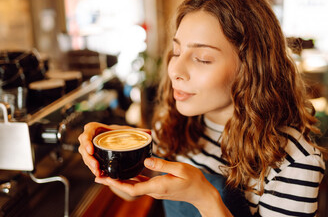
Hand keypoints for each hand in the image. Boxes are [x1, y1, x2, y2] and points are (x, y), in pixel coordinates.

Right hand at [77, 122, 150, 176]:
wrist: (117, 140)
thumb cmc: (120, 134)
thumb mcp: (128, 131)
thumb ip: (137, 132)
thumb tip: (149, 132)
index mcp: (97, 128)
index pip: (88, 131)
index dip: (86, 140)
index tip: (91, 149)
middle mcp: (91, 137)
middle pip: (83, 146)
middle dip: (88, 158)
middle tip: (96, 166)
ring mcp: (89, 148)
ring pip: (85, 156)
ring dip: (90, 165)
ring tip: (98, 173)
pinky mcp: (91, 156)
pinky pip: (89, 162)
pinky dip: (93, 169)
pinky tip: (99, 175)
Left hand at [95, 158, 230, 215]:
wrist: (202, 193)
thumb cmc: (194, 180)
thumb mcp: (181, 169)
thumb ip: (163, 165)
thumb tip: (146, 160)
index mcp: (158, 186)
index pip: (133, 188)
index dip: (117, 184)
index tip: (105, 178)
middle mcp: (154, 190)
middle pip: (129, 188)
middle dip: (113, 183)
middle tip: (99, 176)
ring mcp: (156, 190)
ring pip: (134, 187)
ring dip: (120, 182)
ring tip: (109, 174)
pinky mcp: (159, 188)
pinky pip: (141, 184)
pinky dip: (131, 180)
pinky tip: (127, 173)